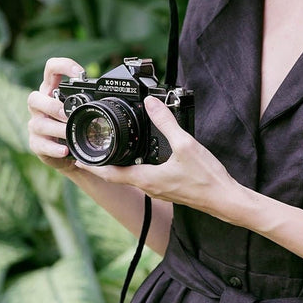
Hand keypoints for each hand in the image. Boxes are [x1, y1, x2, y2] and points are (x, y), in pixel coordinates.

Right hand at [27, 57, 84, 175]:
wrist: (66, 150)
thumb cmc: (73, 123)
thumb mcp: (79, 108)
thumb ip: (87, 100)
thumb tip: (109, 96)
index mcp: (51, 91)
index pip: (51, 69)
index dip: (63, 66)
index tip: (80, 74)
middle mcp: (39, 106)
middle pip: (34, 98)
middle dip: (52, 106)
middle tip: (68, 114)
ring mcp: (35, 124)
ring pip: (38, 123)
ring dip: (57, 129)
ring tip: (70, 134)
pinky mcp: (35, 143)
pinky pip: (41, 145)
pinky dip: (54, 148)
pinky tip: (65, 150)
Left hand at [73, 96, 244, 221]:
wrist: (223, 198)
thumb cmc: (205, 177)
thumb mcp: (185, 144)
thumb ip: (166, 122)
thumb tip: (151, 104)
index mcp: (146, 178)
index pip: (110, 174)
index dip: (92, 165)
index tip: (78, 157)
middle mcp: (149, 186)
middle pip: (117, 176)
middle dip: (103, 164)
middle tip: (92, 150)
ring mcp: (158, 189)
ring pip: (131, 177)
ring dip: (119, 166)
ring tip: (113, 150)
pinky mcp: (168, 188)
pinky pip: (145, 177)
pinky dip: (136, 167)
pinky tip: (144, 156)